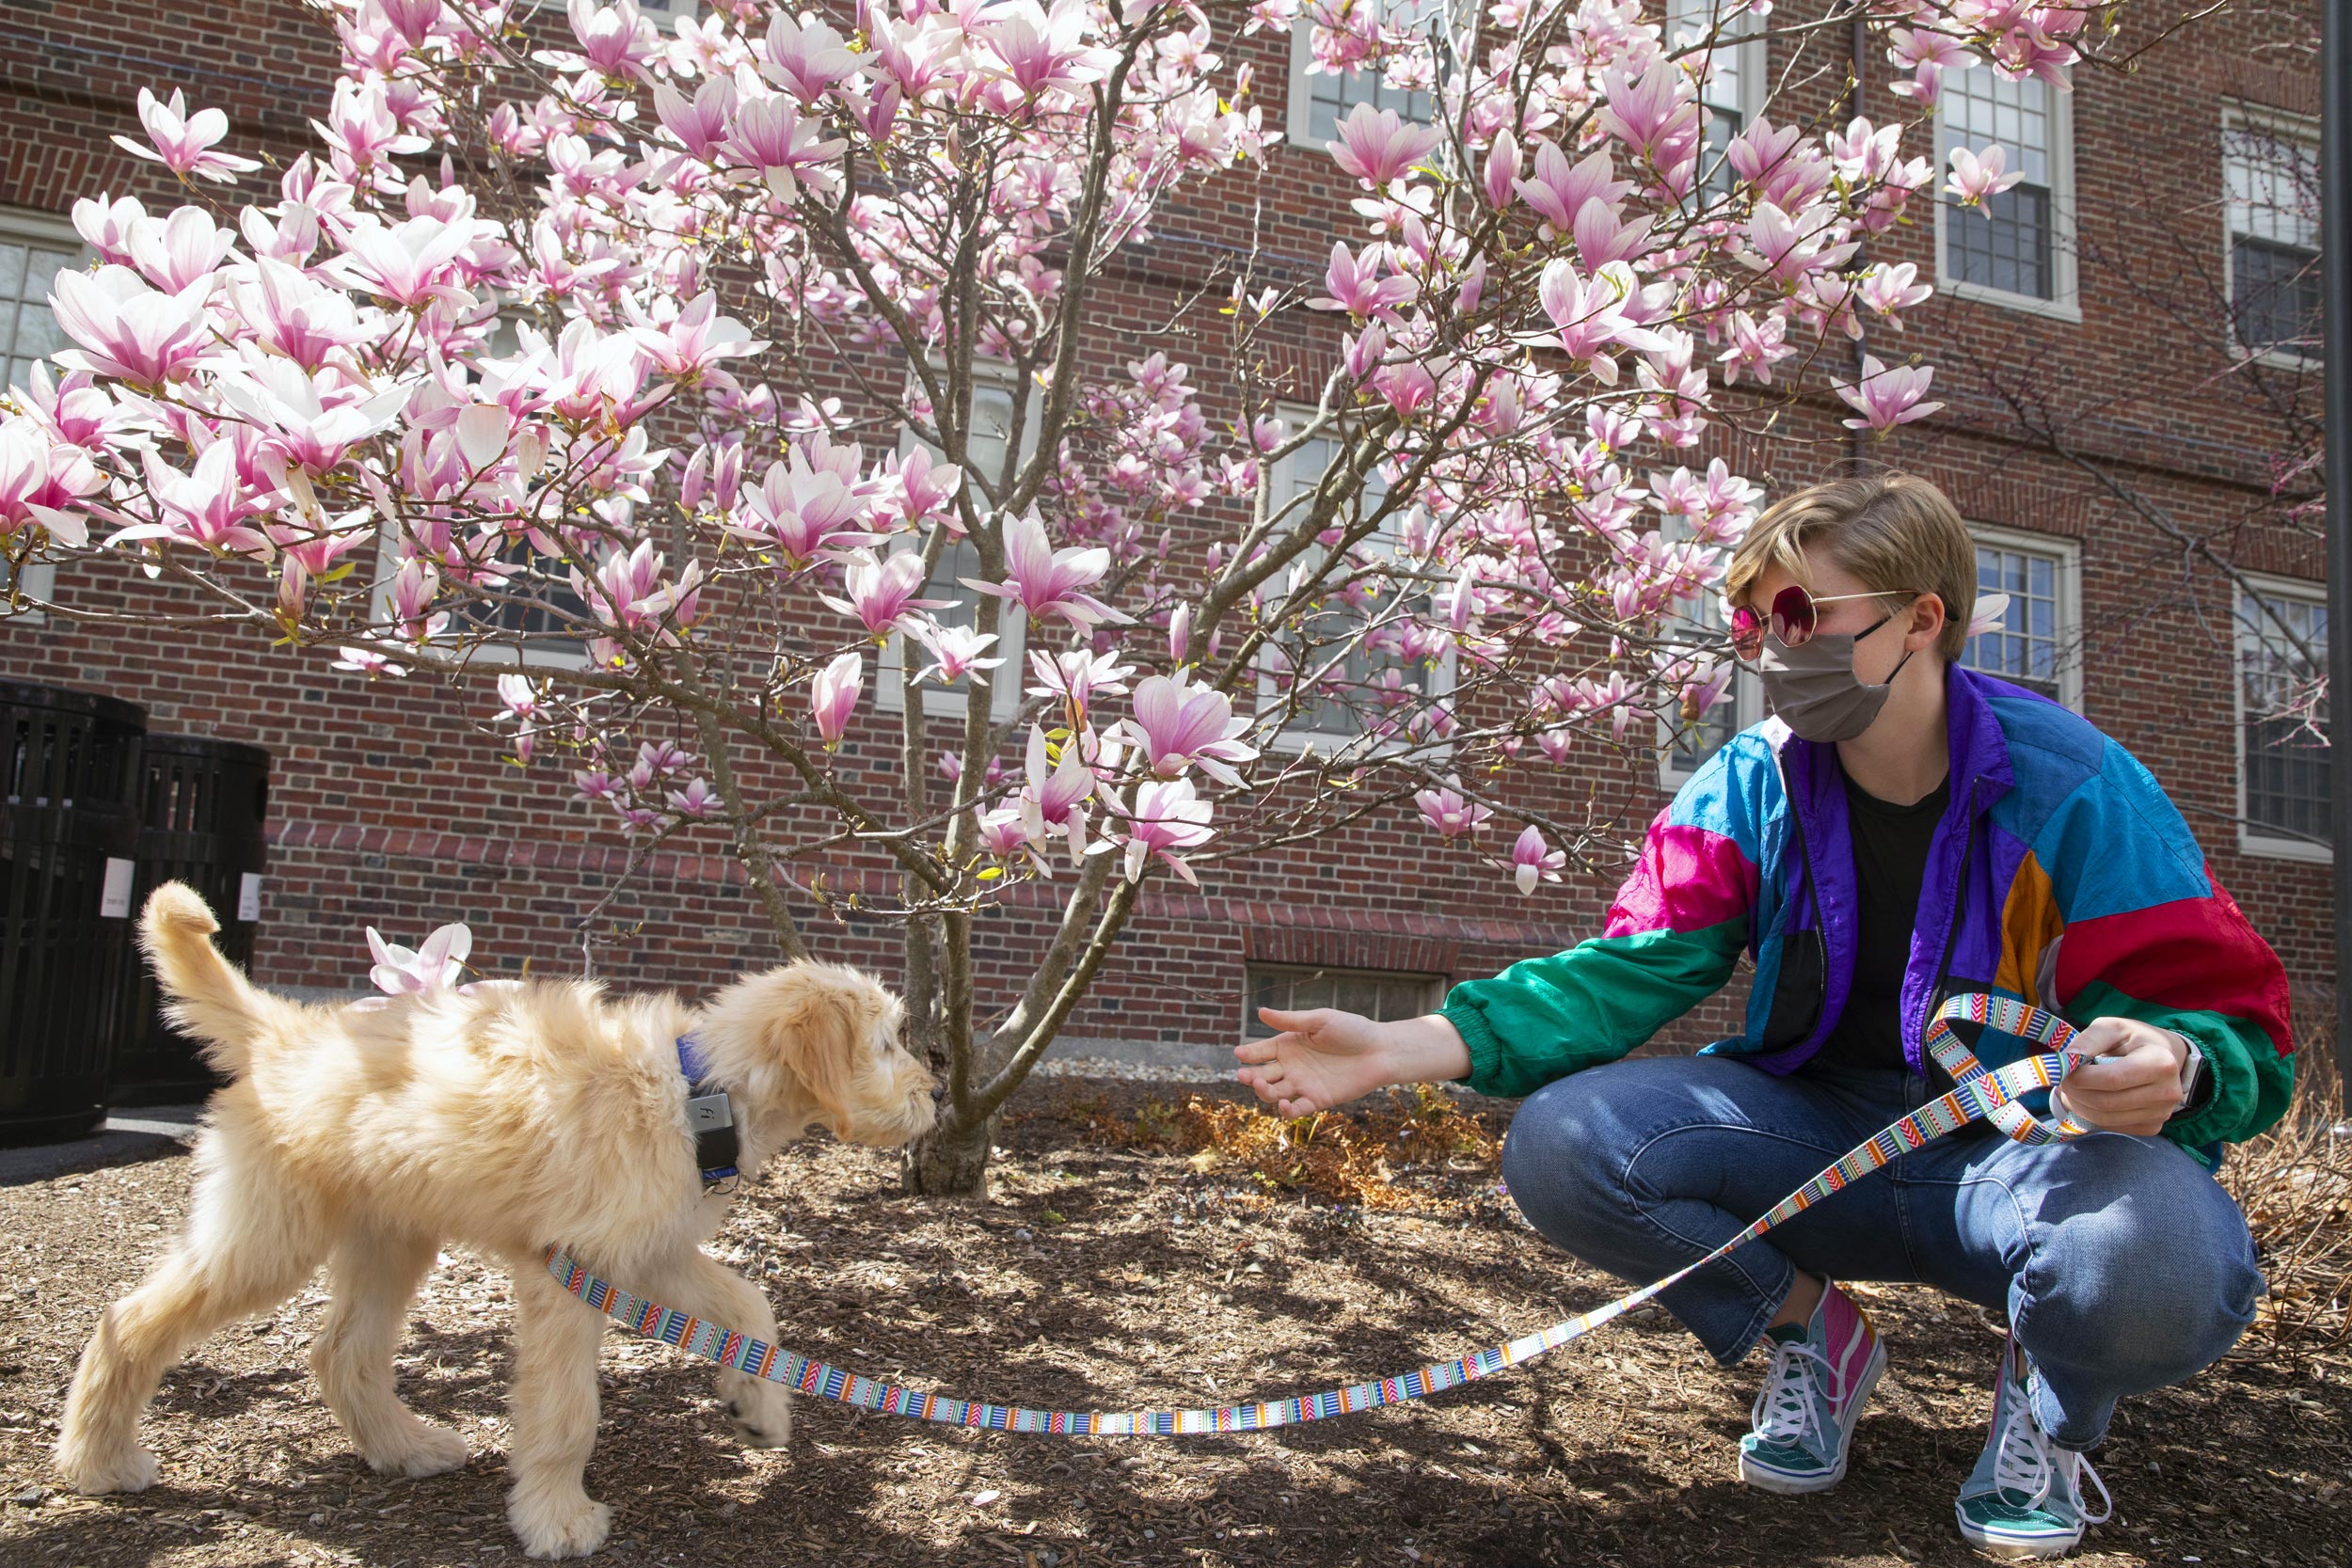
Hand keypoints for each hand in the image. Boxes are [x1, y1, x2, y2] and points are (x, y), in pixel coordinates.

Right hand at [1233, 1009, 1470, 1117]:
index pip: (1261, 1051)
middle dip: (1250, 1076)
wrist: (1380, 1051)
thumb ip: (1291, 1021)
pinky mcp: (1317, 1100)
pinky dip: (1288, 1111)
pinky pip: (1297, 1109)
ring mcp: (1303, 1084)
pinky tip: (1285, 1105)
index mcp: (1289, 1044)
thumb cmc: (1352, 1029)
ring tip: (1262, 1085)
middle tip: (1244, 1075)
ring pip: (1274, 1094)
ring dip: (1264, 1093)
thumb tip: (1260, 1012)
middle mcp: (1292, 1066)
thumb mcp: (1320, 1020)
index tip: (1239, 1054)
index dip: (1248, 1054)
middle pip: (1263, 1074)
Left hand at [2052, 1017, 2189, 1136]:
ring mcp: (2161, 1113)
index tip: (2063, 1071)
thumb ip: (2089, 1039)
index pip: (2112, 1079)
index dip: (2081, 1078)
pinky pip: (2112, 1127)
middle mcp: (2167, 1092)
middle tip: (2062, 1081)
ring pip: (2105, 1119)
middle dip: (2075, 1093)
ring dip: (2078, 1106)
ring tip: (2070, 1090)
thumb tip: (2067, 1059)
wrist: (2165, 1057)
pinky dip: (2091, 1116)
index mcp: (2160, 1063)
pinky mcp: (2153, 1127)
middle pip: (2106, 1103)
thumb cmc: (2135, 1039)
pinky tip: (2087, 1100)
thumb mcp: (2113, 1027)